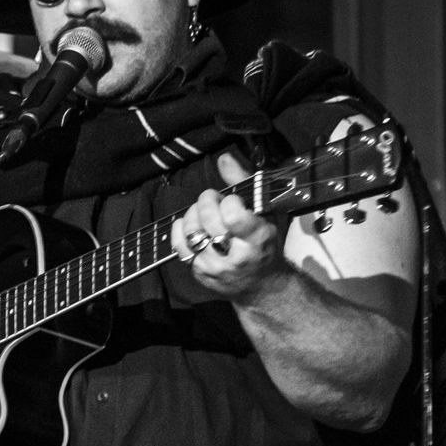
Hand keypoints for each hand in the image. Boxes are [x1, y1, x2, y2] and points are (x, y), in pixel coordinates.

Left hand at [170, 151, 288, 299]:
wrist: (262, 287)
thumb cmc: (265, 246)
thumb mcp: (266, 213)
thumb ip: (244, 183)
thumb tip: (223, 158)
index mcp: (258, 240)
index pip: (233, 215)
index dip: (229, 201)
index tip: (233, 201)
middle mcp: (236, 256)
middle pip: (209, 220)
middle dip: (208, 201)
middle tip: (214, 201)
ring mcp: (215, 267)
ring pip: (192, 232)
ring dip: (194, 214)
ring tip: (203, 213)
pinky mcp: (200, 273)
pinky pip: (179, 246)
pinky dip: (180, 229)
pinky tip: (190, 225)